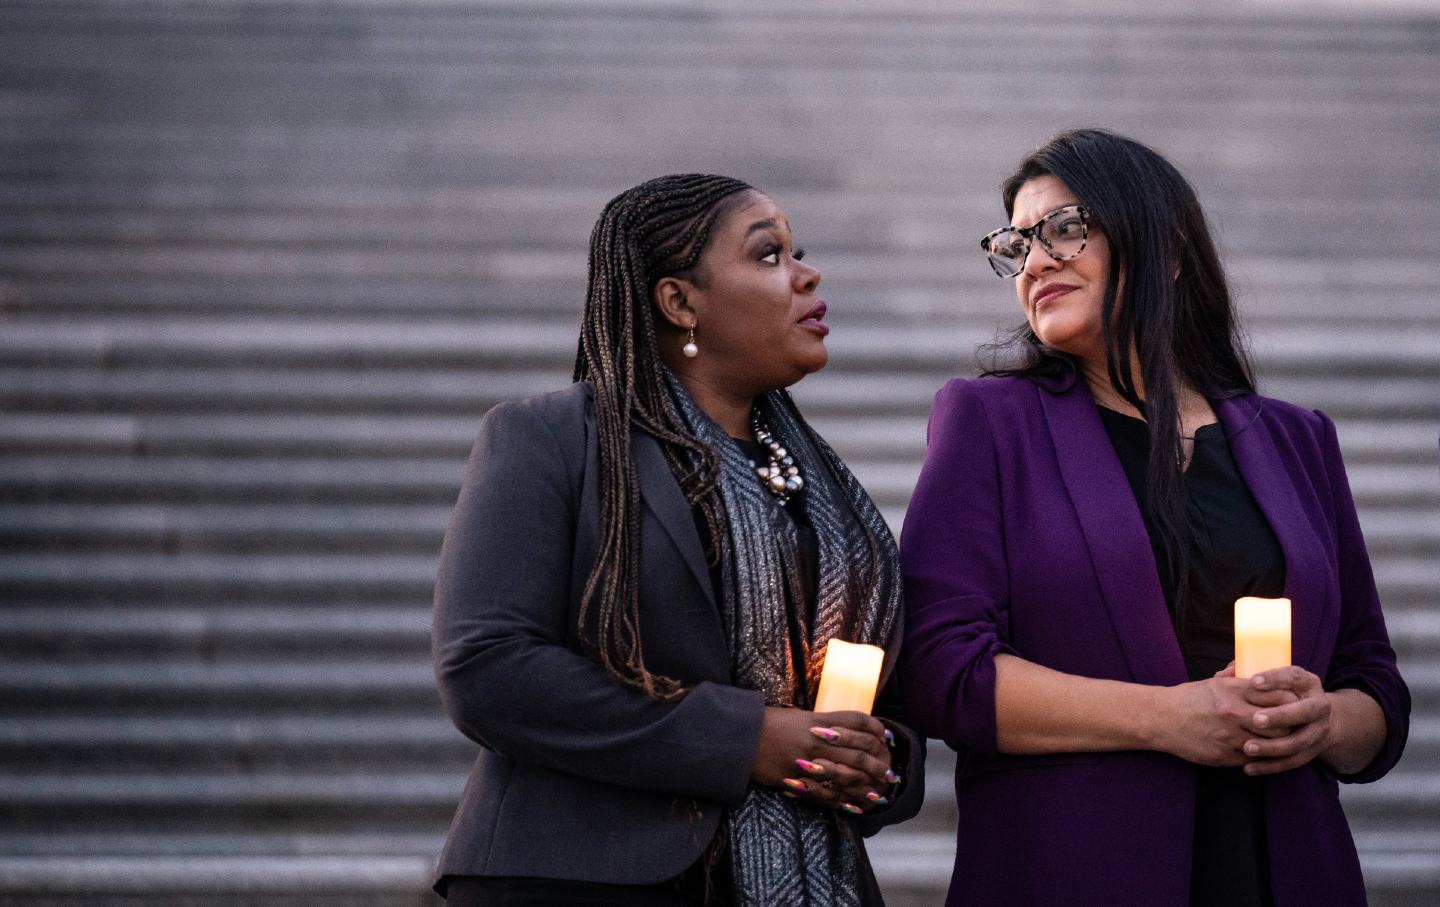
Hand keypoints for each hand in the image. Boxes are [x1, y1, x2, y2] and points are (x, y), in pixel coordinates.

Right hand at [751, 707, 894, 813]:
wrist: (739, 737)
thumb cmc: (766, 723)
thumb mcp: (795, 716)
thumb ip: (819, 722)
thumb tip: (840, 730)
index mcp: (818, 720)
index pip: (857, 721)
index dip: (876, 728)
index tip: (886, 736)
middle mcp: (817, 739)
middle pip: (859, 751)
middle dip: (877, 763)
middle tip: (889, 772)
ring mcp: (807, 760)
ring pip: (847, 775)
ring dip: (866, 785)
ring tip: (879, 793)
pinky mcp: (797, 779)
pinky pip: (826, 793)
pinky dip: (844, 801)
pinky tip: (855, 806)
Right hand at [1156, 668, 1296, 767]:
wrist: (1160, 719)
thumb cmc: (1188, 699)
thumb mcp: (1214, 683)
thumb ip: (1239, 682)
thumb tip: (1259, 675)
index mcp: (1233, 691)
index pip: (1278, 697)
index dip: (1292, 702)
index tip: (1295, 705)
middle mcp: (1233, 713)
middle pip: (1280, 724)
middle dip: (1288, 726)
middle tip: (1291, 726)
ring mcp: (1229, 736)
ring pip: (1268, 745)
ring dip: (1275, 744)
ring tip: (1276, 741)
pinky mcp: (1223, 755)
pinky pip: (1251, 759)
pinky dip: (1257, 756)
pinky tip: (1257, 751)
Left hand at [1236, 666, 1333, 775]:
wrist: (1313, 716)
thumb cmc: (1281, 692)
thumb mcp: (1271, 678)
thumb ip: (1247, 672)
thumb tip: (1222, 676)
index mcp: (1307, 682)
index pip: (1293, 677)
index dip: (1275, 679)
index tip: (1253, 682)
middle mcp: (1319, 706)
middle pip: (1303, 712)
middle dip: (1280, 716)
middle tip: (1255, 720)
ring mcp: (1318, 731)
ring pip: (1298, 742)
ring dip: (1273, 747)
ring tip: (1247, 747)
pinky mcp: (1311, 751)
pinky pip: (1292, 762)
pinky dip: (1271, 766)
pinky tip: (1249, 767)